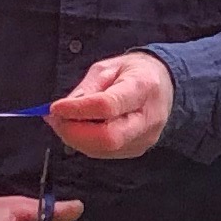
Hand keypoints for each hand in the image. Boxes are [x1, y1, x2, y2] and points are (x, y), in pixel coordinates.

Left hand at [45, 52, 172, 161]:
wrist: (165, 86)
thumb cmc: (135, 73)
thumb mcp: (108, 67)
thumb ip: (87, 89)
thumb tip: (63, 110)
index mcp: (143, 87)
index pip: (108, 106)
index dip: (78, 110)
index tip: (55, 107)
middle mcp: (148, 118)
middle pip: (108, 138)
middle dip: (74, 132)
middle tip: (55, 119)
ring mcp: (144, 138)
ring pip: (103, 149)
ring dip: (75, 138)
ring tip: (62, 121)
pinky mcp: (137, 150)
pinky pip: (104, 152)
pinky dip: (84, 143)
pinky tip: (76, 129)